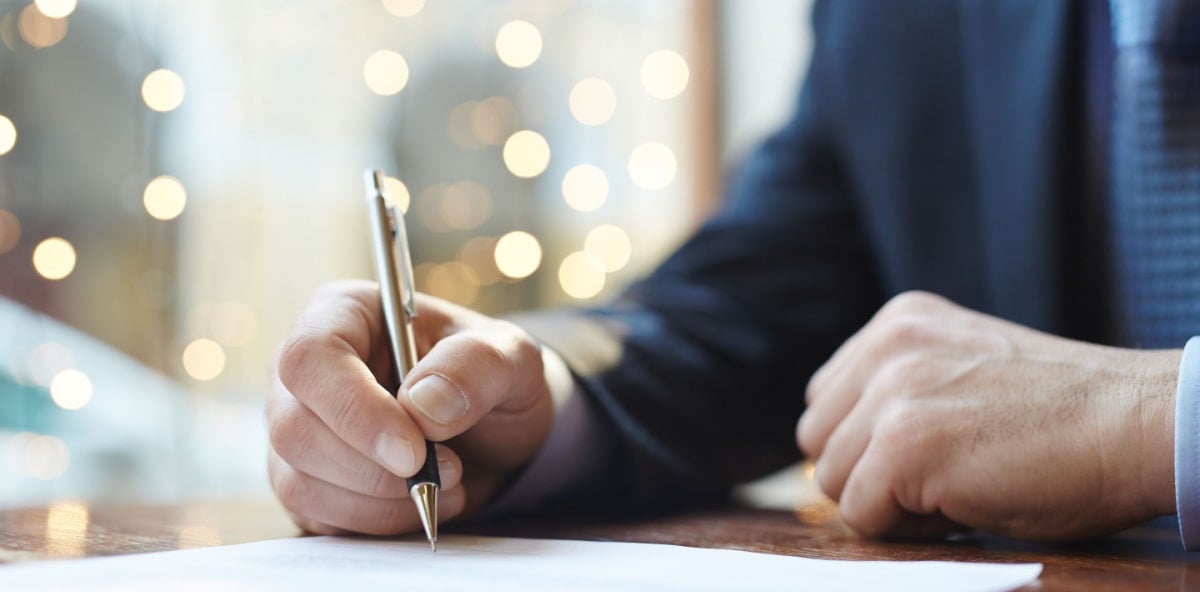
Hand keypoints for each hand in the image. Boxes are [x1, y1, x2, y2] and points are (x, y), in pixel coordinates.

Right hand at [266, 280, 553, 534]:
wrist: (495, 433)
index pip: (310, 358)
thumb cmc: (492, 379)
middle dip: (374, 468)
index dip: (354, 410)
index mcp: (345, 313)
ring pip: (298, 479)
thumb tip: (423, 402)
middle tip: (450, 470)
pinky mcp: (303, 479)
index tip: (413, 452)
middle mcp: (306, 370)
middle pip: (294, 428)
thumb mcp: (513, 358)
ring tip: (447, 484)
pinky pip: (314, 514)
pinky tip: (420, 503)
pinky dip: (374, 521)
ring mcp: (296, 426)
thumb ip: (478, 365)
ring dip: (379, 500)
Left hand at [797, 291, 1177, 540]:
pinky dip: (908, 530)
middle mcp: (886, 348)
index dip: (866, 443)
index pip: (826, 400)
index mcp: (897, 323)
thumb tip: (833, 456)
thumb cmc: (1061, 415)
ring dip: (887, 503)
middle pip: (817, 440)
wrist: (1136, 425)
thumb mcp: (960, 372)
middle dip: (866, 474)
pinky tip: (964, 505)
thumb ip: (896, 389)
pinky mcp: (905, 446)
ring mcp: (893, 394)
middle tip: (939, 478)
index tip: (929, 452)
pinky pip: (863, 516)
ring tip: (956, 487)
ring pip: (832, 482)